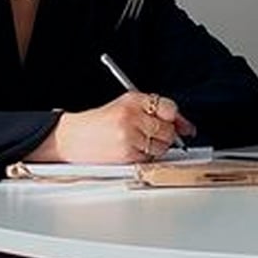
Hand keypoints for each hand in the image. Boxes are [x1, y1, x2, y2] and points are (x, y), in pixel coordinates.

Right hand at [28, 92, 195, 163]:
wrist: (72, 137)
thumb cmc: (99, 123)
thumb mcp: (125, 107)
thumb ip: (154, 112)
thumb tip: (185, 126)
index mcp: (133, 99)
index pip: (169, 107)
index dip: (177, 118)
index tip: (181, 125)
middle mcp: (132, 115)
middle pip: (168, 129)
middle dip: (166, 135)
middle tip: (152, 135)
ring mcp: (129, 135)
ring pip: (161, 146)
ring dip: (155, 148)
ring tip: (137, 142)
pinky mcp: (126, 153)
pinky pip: (149, 158)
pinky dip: (144, 157)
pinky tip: (130, 150)